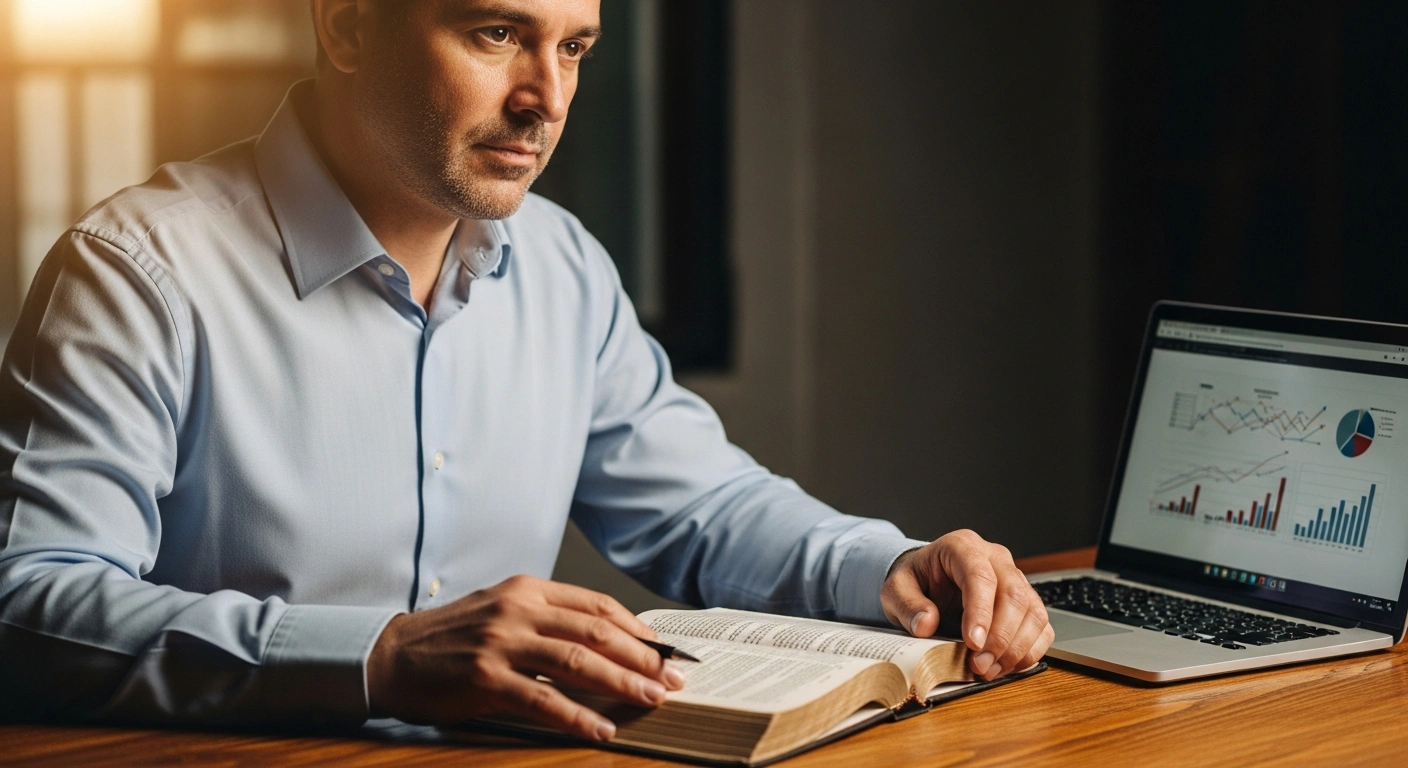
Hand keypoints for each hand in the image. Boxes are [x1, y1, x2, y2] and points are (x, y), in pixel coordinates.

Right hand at [366, 575, 684, 740]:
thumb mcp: (503, 612)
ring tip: (652, 700)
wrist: (391, 656)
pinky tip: (601, 730)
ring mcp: (501, 642)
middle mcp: (518, 609)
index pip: (597, 605)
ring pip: (577, 661)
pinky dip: (577, 717)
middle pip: (596, 631)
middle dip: (642, 658)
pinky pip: (542, 700)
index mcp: (527, 589)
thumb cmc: (453, 638)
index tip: (665, 650)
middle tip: (673, 679)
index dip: (637, 629)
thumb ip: (548, 620)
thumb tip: (606, 643)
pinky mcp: (485, 678)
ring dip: (621, 683)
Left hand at [880, 530, 1053, 680]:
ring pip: (1034, 612)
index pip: (981, 577)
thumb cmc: (915, 581)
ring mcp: (1015, 579)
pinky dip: (1029, 652)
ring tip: (989, 670)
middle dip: (1000, 637)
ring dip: (1016, 648)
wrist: (927, 582)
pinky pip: (1042, 628)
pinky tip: (1005, 666)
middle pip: (1014, 595)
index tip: (973, 643)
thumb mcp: (896, 590)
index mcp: (962, 547)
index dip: (981, 612)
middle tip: (980, 665)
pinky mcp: (1026, 603)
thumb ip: (907, 605)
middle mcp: (995, 559)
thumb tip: (926, 624)